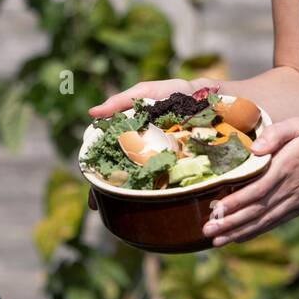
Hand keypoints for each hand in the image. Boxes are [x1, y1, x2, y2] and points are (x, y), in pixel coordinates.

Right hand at [85, 77, 220, 210]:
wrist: (207, 97)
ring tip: (120, 206)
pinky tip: (152, 198)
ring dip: (132, 193)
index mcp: (130, 136)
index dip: (98, 174)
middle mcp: (143, 151)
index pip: (109, 157)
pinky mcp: (179, 162)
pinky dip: (160, 187)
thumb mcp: (144, 92)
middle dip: (111, 190)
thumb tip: (92, 113)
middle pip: (123, 174)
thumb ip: (119, 102)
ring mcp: (160, 158)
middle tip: (99, 203)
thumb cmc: (172, 93)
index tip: (93, 187)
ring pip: (143, 179)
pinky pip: (167, 177)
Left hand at [201, 116, 298, 246]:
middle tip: (207, 232)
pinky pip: (275, 222)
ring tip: (217, 241)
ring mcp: (296, 201)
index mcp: (287, 167)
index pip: (257, 190)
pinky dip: (257, 231)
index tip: (216, 210)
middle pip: (257, 211)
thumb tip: (254, 148)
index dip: (236, 202)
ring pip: (264, 221)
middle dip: (231, 223)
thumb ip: (275, 133)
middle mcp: (290, 189)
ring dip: (240, 232)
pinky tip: (240, 237)